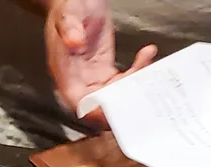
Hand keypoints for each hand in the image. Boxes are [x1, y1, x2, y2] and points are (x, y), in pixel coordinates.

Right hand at [46, 0, 157, 128]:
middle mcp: (77, 80)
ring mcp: (92, 78)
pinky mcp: (105, 72)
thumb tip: (74, 43)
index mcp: (63, 71)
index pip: (77, 101)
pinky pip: (122, 82)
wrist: (78, 0)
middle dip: (120, 105)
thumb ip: (69, 28)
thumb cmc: (69, 6)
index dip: (94, 111)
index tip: (113, 110)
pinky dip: (137, 72)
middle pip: (98, 106)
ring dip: (133, 87)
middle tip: (141, 94)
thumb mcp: (68, 14)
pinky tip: (147, 54)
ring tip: (147, 64)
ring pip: (113, 97)